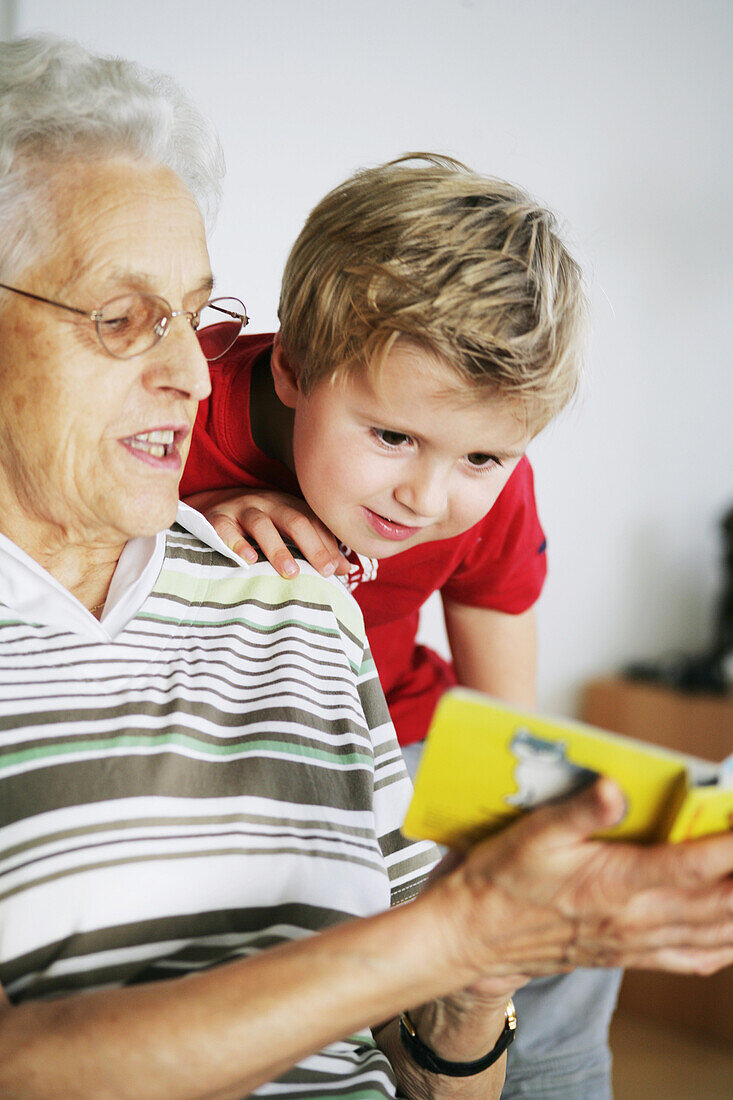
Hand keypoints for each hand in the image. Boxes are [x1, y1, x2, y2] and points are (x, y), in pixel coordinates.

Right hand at [185, 488, 350, 578]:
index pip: (314, 521)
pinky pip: (225, 529)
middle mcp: (267, 503)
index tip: (335, 568)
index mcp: (288, 505)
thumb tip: (346, 569)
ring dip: (278, 549)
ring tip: (290, 573)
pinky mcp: (216, 518)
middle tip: (323, 571)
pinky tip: (248, 561)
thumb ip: (316, 547)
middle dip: (312, 545)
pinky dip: (236, 544)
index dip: (327, 543)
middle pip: (294, 520)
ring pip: (262, 524)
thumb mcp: (286, 531)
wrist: (210, 505)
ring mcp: (241, 508)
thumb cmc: (257, 525)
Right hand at [432, 778, 732, 995]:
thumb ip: (580, 810)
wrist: (476, 935)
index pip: (694, 864)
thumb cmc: (502, 880)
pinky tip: (732, 935)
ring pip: (714, 934)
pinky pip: (693, 960)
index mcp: (614, 885)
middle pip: (718, 904)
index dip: (732, 845)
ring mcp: (635, 943)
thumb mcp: (534, 833)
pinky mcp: (628, 955)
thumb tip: (615, 788)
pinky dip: (724, 947)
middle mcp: (634, 920)